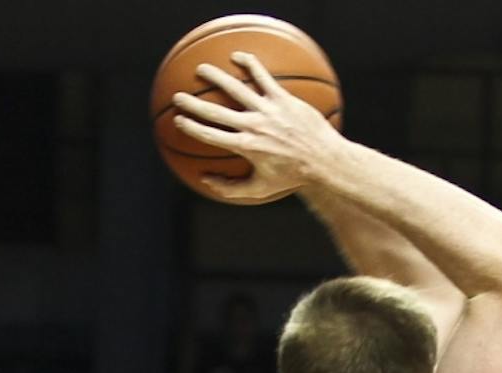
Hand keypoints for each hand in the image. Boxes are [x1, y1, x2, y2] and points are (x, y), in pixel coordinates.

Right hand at [171, 54, 347, 205]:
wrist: (323, 160)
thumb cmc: (291, 176)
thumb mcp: (260, 188)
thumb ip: (231, 188)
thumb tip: (205, 181)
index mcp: (246, 147)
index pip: (210, 135)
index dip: (191, 127)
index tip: (178, 121)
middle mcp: (254, 126)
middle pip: (215, 111)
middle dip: (193, 103)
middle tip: (177, 96)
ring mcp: (268, 110)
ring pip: (236, 88)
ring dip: (215, 77)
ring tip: (201, 70)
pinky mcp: (282, 98)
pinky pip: (263, 76)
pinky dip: (249, 63)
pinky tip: (237, 56)